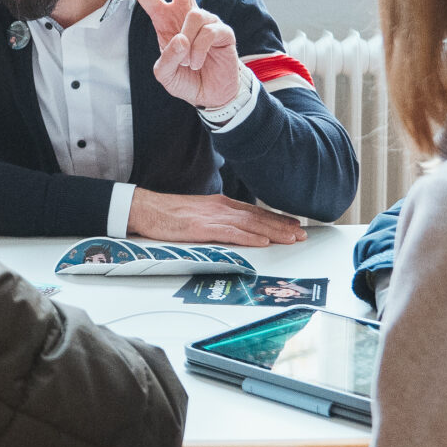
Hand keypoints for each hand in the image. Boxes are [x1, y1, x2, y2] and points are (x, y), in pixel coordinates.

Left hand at [117, 0, 241, 109]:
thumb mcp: (166, 75)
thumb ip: (166, 59)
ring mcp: (206, 20)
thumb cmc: (188, 79)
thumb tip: (181, 39)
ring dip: (188, 45)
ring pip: (193, 16)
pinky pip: (207, 33)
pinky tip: (201, 62)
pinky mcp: (223, 31)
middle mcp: (186, 15)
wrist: (214, 94)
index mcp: (166, 21)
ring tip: (191, 62)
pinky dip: (199, 52)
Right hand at [127, 189, 305, 246]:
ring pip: (250, 224)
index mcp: (220, 204)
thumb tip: (233, 231)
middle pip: (258, 217)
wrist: (145, 208)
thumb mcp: (198, 214)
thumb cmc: (168, 214)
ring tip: (291, 239)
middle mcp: (221, 207)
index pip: (254, 212)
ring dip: (273, 232)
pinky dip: (249, 237)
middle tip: (301, 234)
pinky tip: (263, 242)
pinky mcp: (202, 227)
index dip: (275, 219)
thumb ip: (217, 221)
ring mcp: (212, 216)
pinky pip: (231, 233)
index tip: (293, 225)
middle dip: (281, 226)